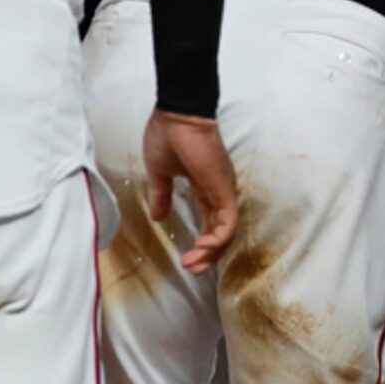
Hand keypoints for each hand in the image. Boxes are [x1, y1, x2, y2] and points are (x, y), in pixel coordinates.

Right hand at [142, 110, 236, 273]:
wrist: (177, 115)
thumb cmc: (168, 136)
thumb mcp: (159, 172)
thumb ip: (161, 195)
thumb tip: (157, 217)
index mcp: (203, 186)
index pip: (208, 222)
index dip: (200, 243)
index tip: (185, 259)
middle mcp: (218, 191)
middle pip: (219, 231)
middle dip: (206, 254)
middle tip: (191, 268)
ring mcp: (223, 190)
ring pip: (225, 231)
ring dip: (211, 251)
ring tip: (193, 263)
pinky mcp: (224, 189)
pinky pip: (227, 222)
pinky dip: (217, 239)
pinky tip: (203, 249)